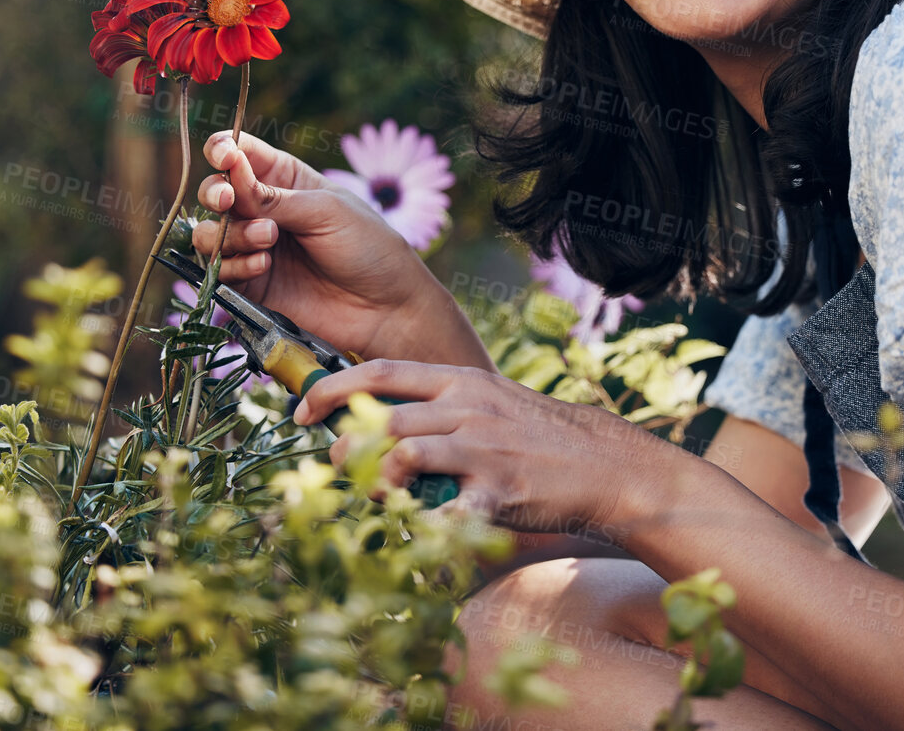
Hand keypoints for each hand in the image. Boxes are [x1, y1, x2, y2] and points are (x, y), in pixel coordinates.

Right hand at [193, 130, 477, 365]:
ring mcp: (255, 247)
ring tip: (269, 240)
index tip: (227, 157)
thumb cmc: (367, 247)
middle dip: (216, 192)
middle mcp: (264, 210)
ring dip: (230, 233)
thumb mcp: (326, 211)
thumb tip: (230, 174)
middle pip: (215, 191)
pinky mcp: (251, 284)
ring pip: (209, 232)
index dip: (224, 149)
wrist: (385, 307)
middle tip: (229, 201)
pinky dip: (234, 265)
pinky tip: (264, 265)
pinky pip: (219, 270)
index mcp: (286, 179)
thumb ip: (274, 197)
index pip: (240, 153)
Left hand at [295, 359, 673, 541]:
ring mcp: (483, 448)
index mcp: (459, 381)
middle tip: (335, 469)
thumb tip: (377, 415)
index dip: (333, 389)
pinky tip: (418, 532)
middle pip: (383, 419)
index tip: (302, 410)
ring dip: (376, 482)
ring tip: (377, 498)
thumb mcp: (488, 399)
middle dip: (345, 448)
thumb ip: (439, 402)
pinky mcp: (498, 490)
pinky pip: (446, 511)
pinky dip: (422, 525)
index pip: (380, 371)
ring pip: (404, 455)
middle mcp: (466, 408)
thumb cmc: (536, 433)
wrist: (600, 462)